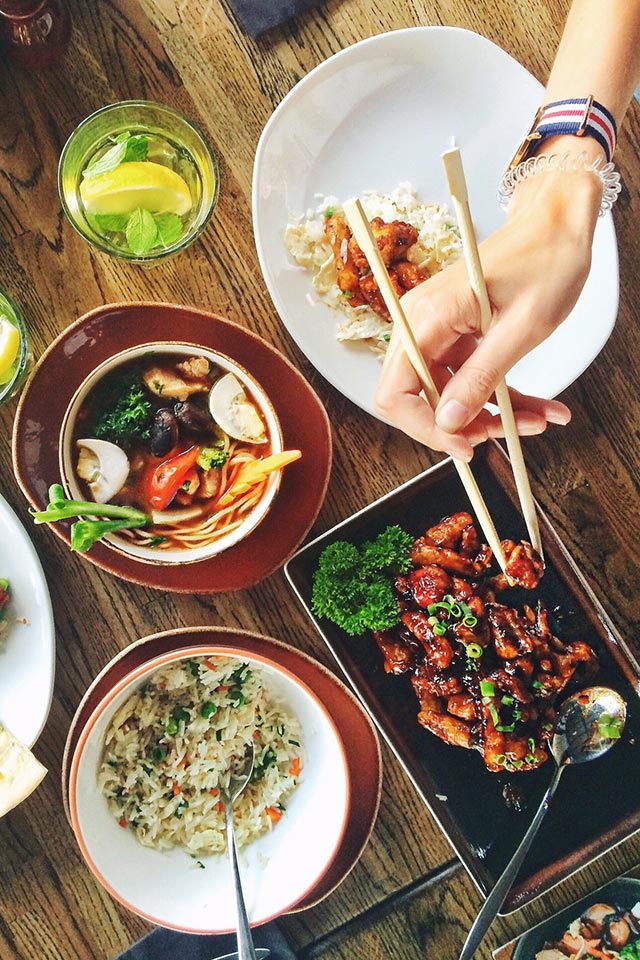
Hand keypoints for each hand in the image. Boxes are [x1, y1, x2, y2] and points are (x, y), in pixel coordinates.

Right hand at [375, 161, 602, 460]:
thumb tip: (450, 423)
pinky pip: (466, 377)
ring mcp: (436, 328)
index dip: (424, 428)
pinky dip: (499, 396)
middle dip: (462, 425)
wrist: (558, 223)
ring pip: (448, 393)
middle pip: (418, 398)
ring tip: (537, 418)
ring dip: (489, 415)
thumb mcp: (522, 328)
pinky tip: (536, 405)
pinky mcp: (454, 333)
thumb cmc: (546, 260)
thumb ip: (482, 377)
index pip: (395, 393)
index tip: (464, 444)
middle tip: (506, 434)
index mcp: (428, 317)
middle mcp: (421, 323)